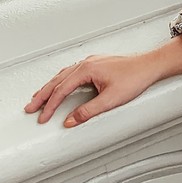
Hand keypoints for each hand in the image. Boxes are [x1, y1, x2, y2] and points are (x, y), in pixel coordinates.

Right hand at [23, 34, 181, 128]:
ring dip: (50, 87)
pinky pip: (72, 71)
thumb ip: (88, 111)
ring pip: (64, 75)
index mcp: (87, 69)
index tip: (42, 118)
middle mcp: (87, 62)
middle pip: (58, 80)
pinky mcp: (97, 64)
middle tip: (31, 108)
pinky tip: (60, 84)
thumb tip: (70, 120)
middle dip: (43, 95)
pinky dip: (61, 80)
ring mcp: (92, 62)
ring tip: (39, 97)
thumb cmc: (135, 77)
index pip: (62, 90)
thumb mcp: (111, 100)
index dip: (50, 106)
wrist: (151, 65)